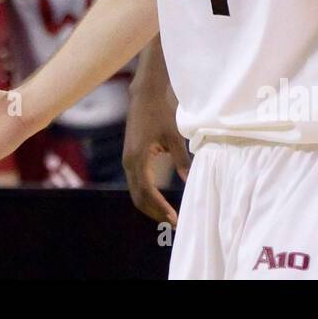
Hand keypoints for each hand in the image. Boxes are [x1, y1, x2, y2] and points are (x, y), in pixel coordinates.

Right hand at [122, 74, 189, 225]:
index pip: (147, 191)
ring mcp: (127, 161)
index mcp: (138, 158)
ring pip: (135, 192)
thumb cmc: (160, 113)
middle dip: (154, 212)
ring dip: (150, 205)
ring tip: (168, 215)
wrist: (144, 96)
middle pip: (138, 197)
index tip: (174, 217)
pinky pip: (136, 183)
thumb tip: (190, 181)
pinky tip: (160, 200)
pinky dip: (146, 195)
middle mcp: (129, 162)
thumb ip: (182, 160)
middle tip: (173, 222)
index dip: (160, 207)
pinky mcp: (130, 158)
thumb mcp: (174, 136)